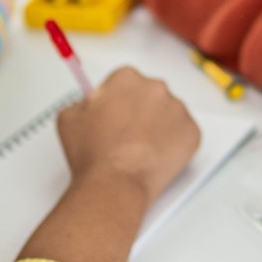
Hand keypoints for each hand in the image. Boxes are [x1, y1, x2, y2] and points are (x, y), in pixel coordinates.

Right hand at [57, 65, 201, 201]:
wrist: (115, 183)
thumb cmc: (93, 153)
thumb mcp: (69, 118)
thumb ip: (83, 102)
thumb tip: (91, 103)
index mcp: (126, 78)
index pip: (124, 84)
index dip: (117, 103)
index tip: (114, 118)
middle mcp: (155, 87)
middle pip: (149, 96)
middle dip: (140, 113)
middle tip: (127, 137)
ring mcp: (177, 109)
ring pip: (168, 115)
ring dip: (158, 128)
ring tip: (140, 150)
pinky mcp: (192, 131)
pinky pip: (183, 135)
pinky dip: (173, 145)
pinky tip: (155, 158)